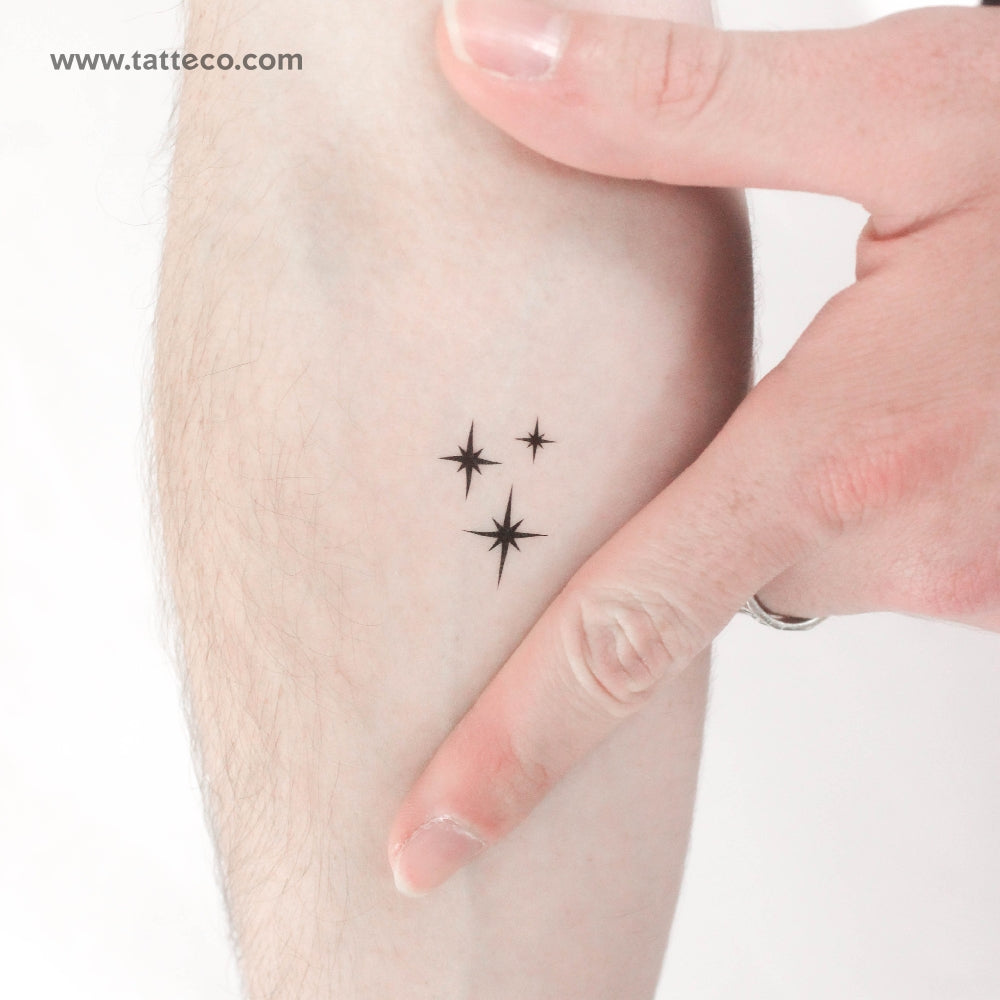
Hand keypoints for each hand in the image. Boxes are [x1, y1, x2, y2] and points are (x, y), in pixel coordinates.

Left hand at [388, 0, 999, 895]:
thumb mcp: (917, 105)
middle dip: (678, 504)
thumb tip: (483, 51)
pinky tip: (910, 393)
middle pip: (704, 568)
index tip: (422, 849)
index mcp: (859, 454)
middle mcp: (913, 552)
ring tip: (845, 363)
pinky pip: (870, 544)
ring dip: (783, 475)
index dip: (511, 755)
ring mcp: (976, 578)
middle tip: (720, 395)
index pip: (628, 637)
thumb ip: (681, 104)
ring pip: (792, 550)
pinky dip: (850, 481)